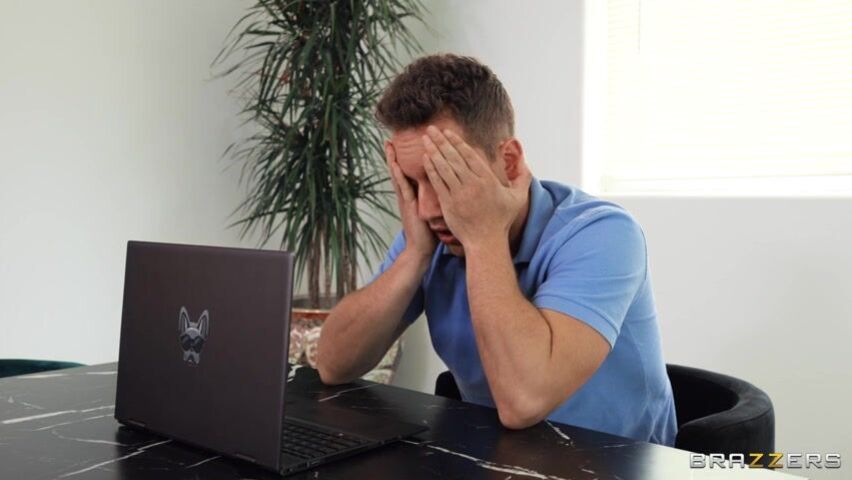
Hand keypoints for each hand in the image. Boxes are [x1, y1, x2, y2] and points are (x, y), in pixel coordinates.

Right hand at [386, 142, 437, 259]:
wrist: (420, 249)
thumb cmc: (429, 232)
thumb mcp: (433, 211)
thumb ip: (435, 199)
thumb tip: (448, 190)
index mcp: (414, 195)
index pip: (410, 173)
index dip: (406, 159)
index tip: (405, 145)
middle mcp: (408, 195)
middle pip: (401, 170)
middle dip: (395, 156)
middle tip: (390, 139)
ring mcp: (406, 200)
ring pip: (399, 175)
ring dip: (393, 160)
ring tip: (388, 146)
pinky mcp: (408, 205)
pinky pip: (403, 187)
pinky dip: (398, 175)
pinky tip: (395, 165)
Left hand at [421, 126, 530, 248]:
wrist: (485, 242)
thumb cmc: (501, 220)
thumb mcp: (517, 198)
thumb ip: (522, 179)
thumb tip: (525, 163)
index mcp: (488, 180)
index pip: (469, 155)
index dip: (457, 141)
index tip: (447, 132)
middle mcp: (472, 185)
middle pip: (454, 158)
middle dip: (441, 141)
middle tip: (431, 129)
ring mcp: (459, 194)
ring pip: (444, 168)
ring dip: (433, 152)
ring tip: (425, 140)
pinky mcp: (448, 204)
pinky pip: (438, 183)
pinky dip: (431, 170)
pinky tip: (425, 159)